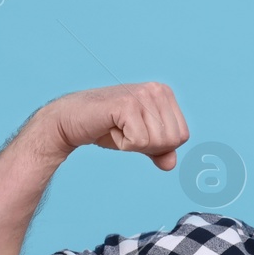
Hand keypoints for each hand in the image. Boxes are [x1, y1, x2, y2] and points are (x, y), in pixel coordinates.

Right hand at [44, 82, 189, 169]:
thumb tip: (171, 164)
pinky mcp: (127, 104)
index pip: (182, 136)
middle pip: (171, 141)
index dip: (159, 145)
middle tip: (125, 130)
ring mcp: (142, 94)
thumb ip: (160, 151)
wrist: (72, 120)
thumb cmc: (108, 128)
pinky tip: (110, 127)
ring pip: (156, 142)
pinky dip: (123, 143)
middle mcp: (157, 90)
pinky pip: (139, 142)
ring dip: (133, 144)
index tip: (137, 131)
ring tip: (117, 127)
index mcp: (165, 94)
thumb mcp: (141, 141)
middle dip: (148, 146)